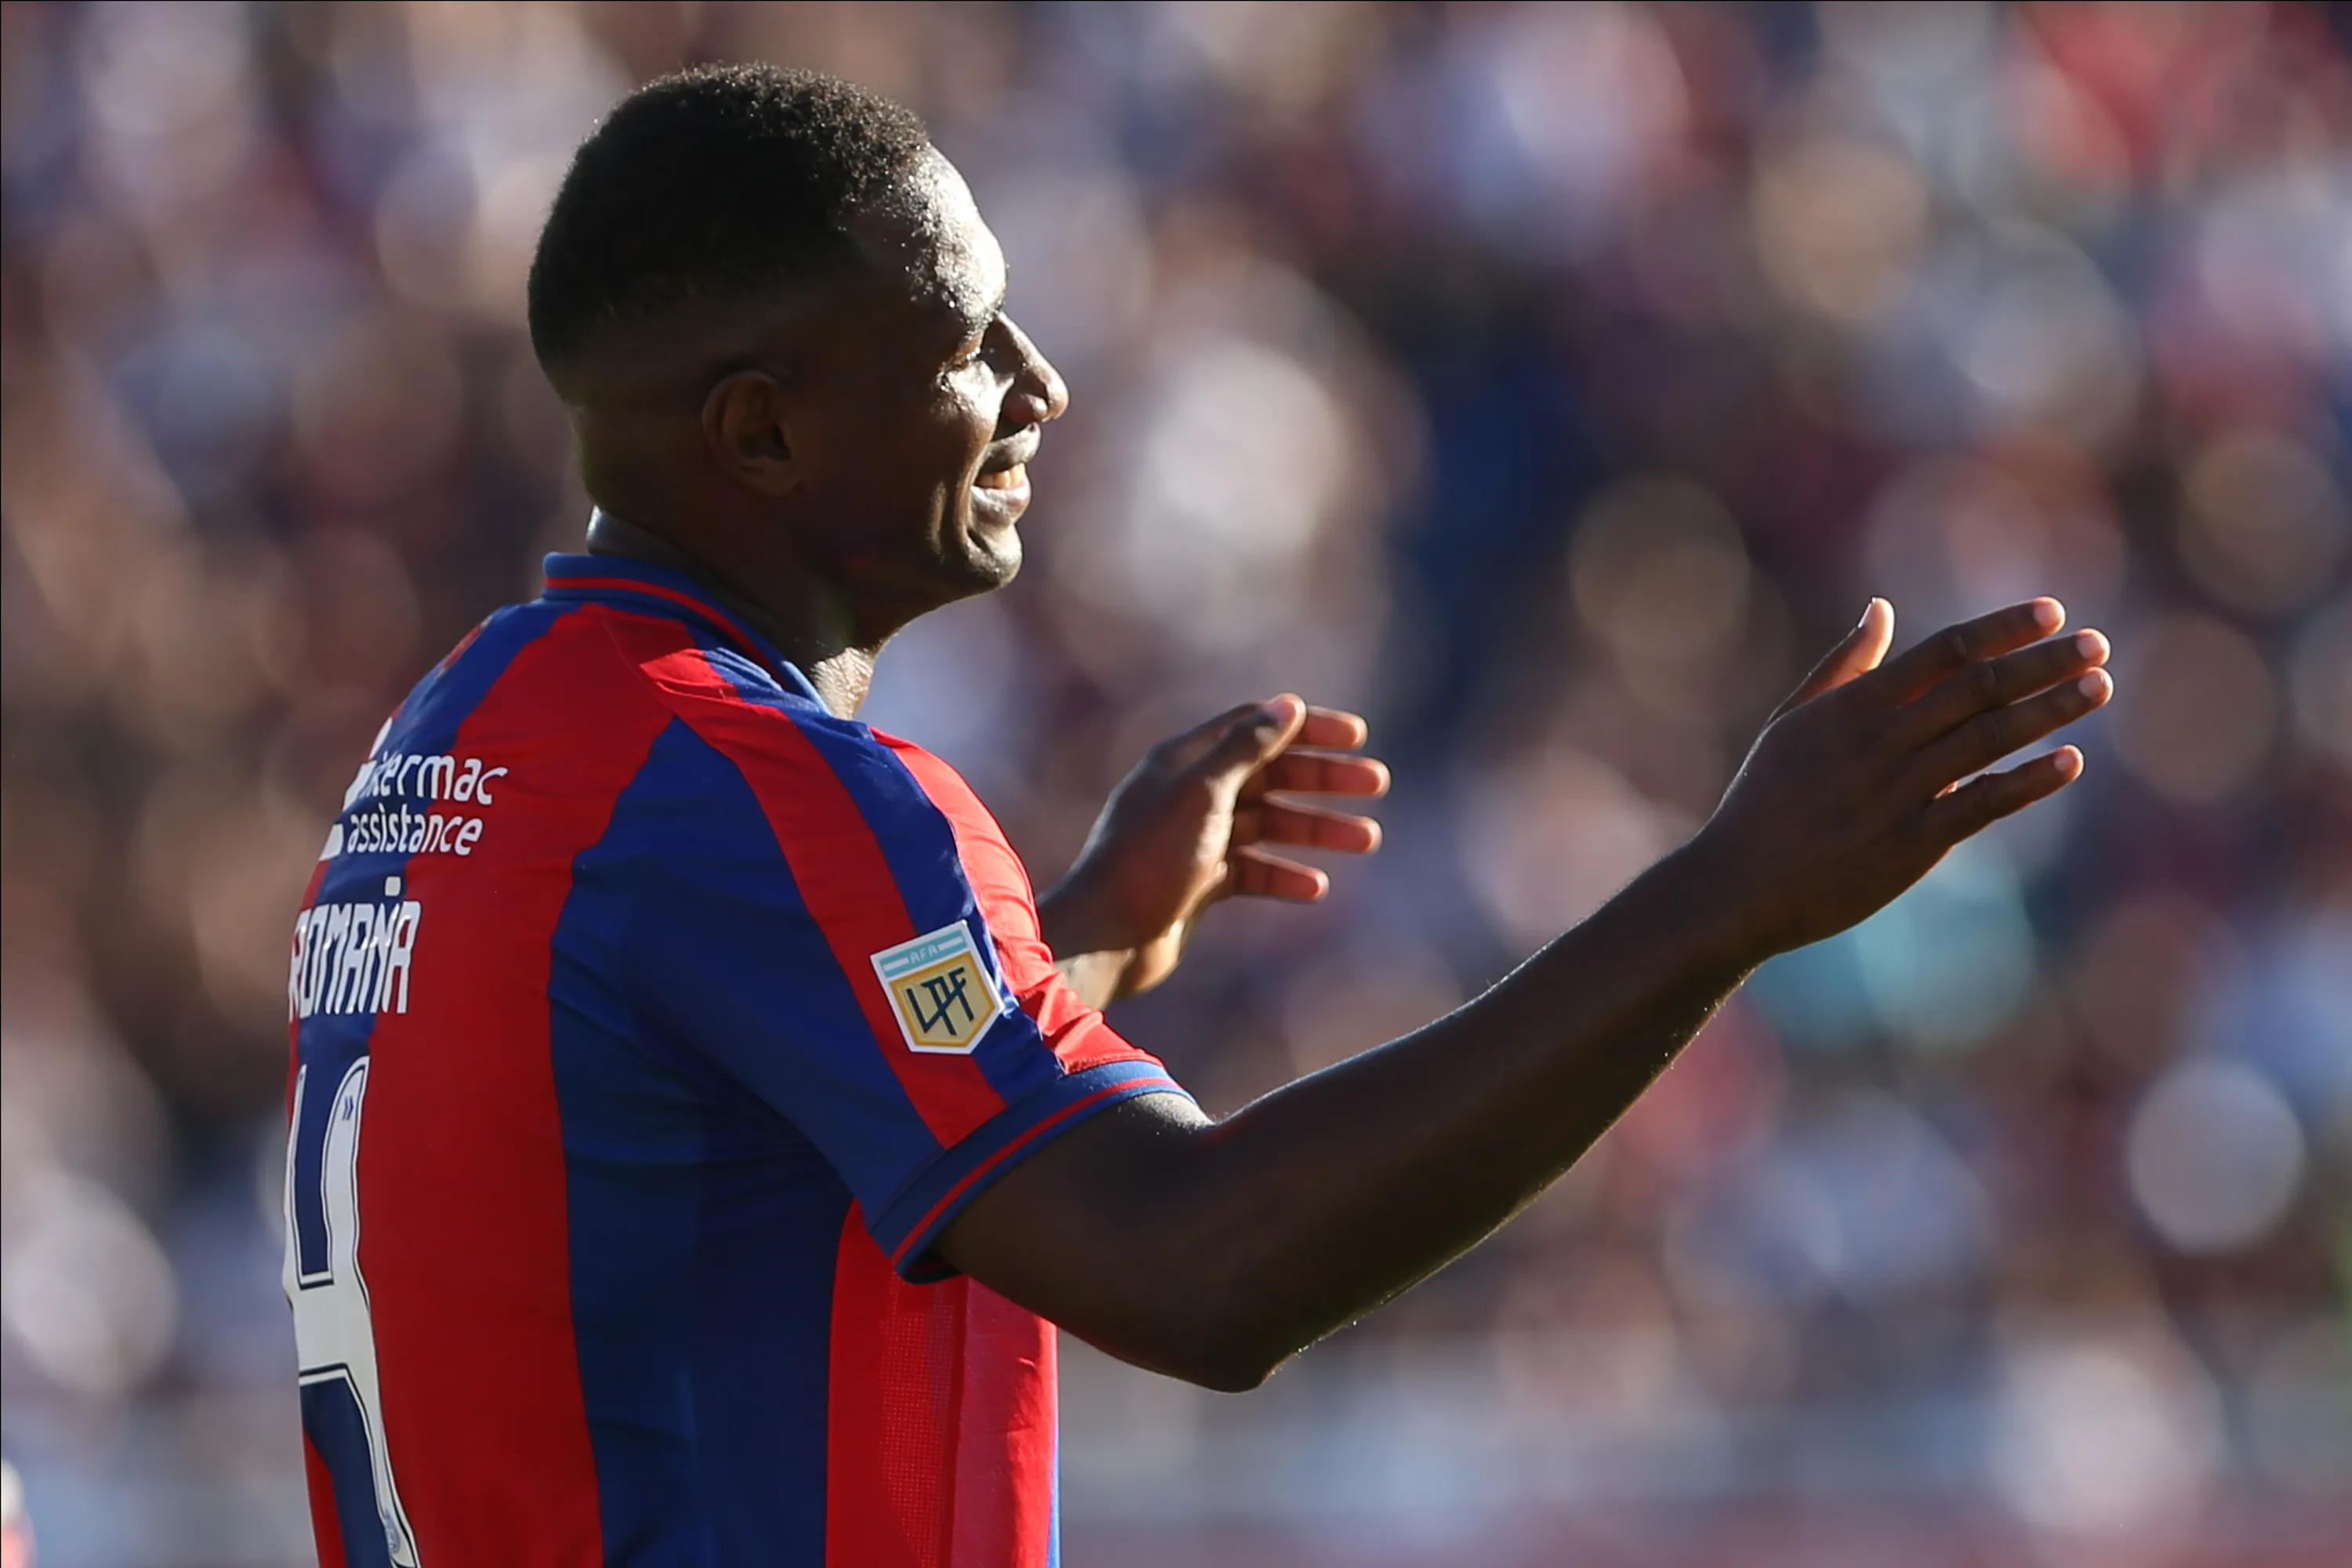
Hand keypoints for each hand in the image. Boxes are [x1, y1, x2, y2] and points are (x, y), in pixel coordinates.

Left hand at [1041, 696, 1389, 1002]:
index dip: (1307, 727)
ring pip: (1267, 824)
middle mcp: (1189, 794)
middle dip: (1323, 780)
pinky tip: (1315, 887)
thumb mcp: (1202, 794)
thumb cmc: (1149, 859)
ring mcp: (1194, 840)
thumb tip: (1289, 704)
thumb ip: (1247, 748)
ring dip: (1315, 830)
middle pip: (1268, 774)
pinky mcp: (1197, 883)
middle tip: (1376, 785)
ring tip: (1367, 840)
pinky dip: (1283, 874)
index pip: (1255, 727)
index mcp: (1184, 761)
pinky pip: (1251, 870)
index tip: (1357, 736)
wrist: (1106, 936)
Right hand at [1686, 597, 2111, 961]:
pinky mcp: (1912, 844)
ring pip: (1989, 738)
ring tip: (2099, 686)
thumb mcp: (1792, 722)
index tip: (2052, 611)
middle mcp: (1880, 742)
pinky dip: (2029, 780)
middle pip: (1978, 688)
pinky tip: (2070, 761)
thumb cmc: (1764, 801)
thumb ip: (1843, 666)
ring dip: (2050, 708)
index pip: (1943, 653)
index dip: (2001, 629)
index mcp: (1852, 708)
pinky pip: (1983, 803)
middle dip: (2043, 661)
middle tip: (2097, 643)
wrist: (1739, 885)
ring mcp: (1898, 793)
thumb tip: (1881, 609)